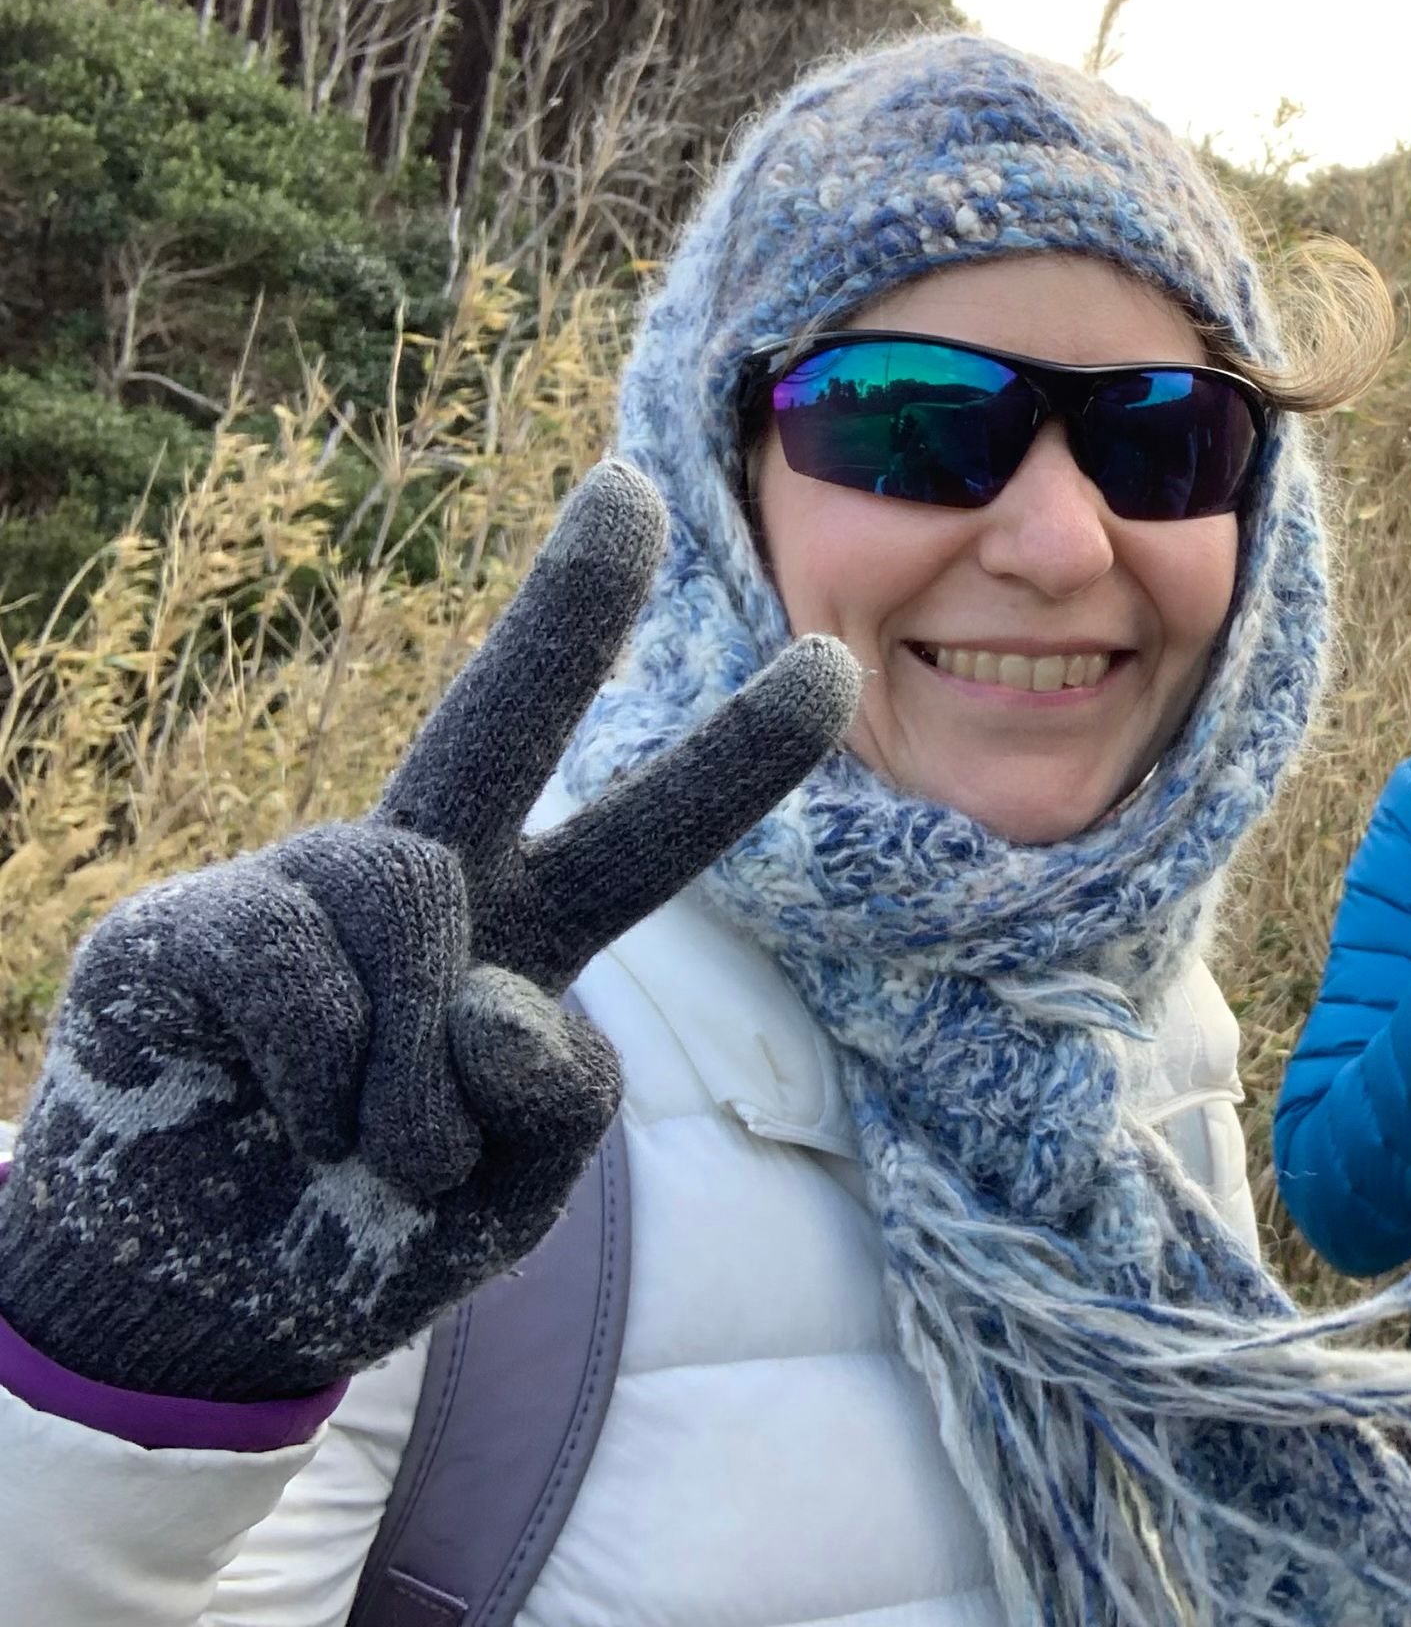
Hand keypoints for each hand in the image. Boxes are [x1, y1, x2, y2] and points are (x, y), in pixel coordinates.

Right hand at [0, 461, 858, 1399]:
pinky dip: (320, 1075)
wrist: (201, 1307)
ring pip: (413, 900)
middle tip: (633, 491)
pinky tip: (282, 1116)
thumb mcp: (520, 1189)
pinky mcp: (188, 924)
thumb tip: (489, 988)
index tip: (832, 662)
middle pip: (505, 716)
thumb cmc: (374, 1226)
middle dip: (571, 602)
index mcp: (529, 933)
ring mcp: (305, 888)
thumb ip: (562, 1097)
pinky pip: (299, 965)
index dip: (738, 755)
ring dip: (409, 1075)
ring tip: (365, 1149)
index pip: (649, 832)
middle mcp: (428, 881)